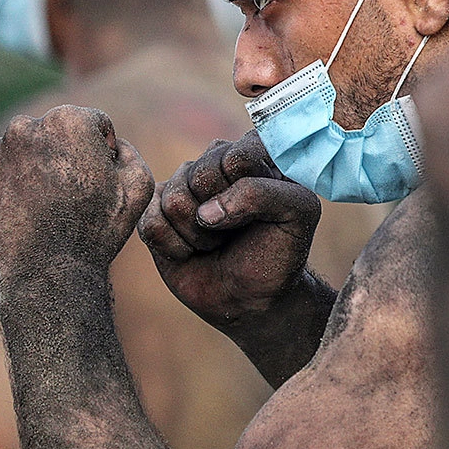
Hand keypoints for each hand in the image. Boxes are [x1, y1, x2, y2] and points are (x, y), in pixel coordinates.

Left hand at [0, 105, 154, 293]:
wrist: (45, 276)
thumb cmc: (97, 233)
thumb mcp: (138, 190)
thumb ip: (130, 154)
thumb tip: (113, 145)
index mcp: (69, 121)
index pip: (90, 123)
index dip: (100, 152)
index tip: (98, 182)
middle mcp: (25, 127)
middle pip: (50, 133)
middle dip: (61, 156)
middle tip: (69, 196)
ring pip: (18, 152)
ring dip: (30, 170)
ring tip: (42, 209)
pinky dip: (3, 189)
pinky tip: (19, 215)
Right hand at [136, 130, 320, 331]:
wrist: (251, 297)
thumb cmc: (278, 252)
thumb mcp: (298, 214)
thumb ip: (262, 193)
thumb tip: (205, 211)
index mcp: (255, 151)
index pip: (234, 157)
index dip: (243, 191)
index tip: (260, 213)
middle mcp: (216, 161)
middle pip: (199, 174)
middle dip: (220, 215)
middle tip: (235, 231)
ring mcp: (182, 184)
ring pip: (173, 199)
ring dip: (199, 235)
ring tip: (216, 242)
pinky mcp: (155, 210)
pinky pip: (150, 222)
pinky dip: (175, 247)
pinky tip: (191, 251)